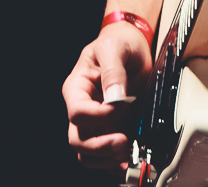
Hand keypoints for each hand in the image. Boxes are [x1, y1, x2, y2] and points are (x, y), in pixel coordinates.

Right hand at [62, 22, 152, 171]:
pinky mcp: (109, 131)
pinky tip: (128, 162)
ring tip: (127, 152)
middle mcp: (82, 109)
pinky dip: (115, 164)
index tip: (120, 108)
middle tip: (124, 141)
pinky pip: (104, 156)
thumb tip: (115, 98)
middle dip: (100, 145)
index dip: (97, 116)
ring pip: (88, 153)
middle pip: (78, 139)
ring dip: (106, 158)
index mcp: (77, 87)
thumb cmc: (118, 43)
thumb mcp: (115, 48)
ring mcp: (94, 123)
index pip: (77, 111)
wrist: (131, 45)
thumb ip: (113, 71)